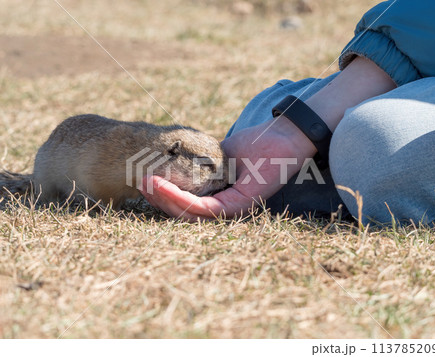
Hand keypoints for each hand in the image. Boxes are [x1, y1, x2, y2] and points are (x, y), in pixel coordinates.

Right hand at [141, 57, 395, 220]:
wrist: (287, 135)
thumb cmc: (259, 144)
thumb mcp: (221, 154)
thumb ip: (202, 163)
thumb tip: (177, 159)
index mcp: (221, 197)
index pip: (187, 204)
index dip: (163, 195)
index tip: (144, 180)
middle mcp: (226, 208)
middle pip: (184, 213)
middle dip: (158, 199)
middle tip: (138, 183)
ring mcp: (233, 209)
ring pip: (190, 213)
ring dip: (163, 200)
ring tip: (143, 184)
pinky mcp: (240, 204)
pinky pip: (204, 208)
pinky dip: (180, 198)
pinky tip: (160, 184)